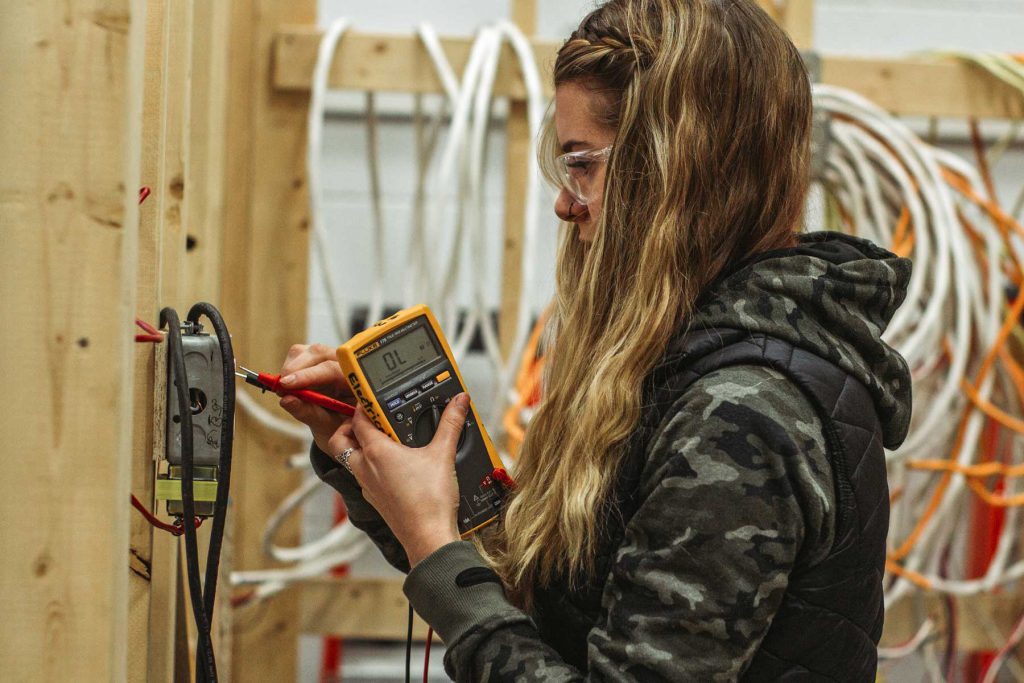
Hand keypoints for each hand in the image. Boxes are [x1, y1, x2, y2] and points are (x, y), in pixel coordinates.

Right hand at [277, 343, 358, 456]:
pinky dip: (291, 368)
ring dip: (292, 367)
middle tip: (280, 387)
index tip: (287, 385)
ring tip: (284, 388)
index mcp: (356, 383)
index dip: (308, 376)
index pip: (332, 370)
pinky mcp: (319, 360)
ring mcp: (333, 360)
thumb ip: (308, 412)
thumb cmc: (339, 427)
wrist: (342, 429)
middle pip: (320, 353)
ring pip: (309, 351)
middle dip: (296, 368)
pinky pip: (302, 355)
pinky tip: (288, 385)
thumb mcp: (327, 426)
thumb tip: (286, 399)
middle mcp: (346, 366)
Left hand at [348, 394, 467, 565]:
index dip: (363, 406)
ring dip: (357, 448)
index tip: (373, 398)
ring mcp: (367, 486)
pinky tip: (392, 467)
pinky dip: (368, 468)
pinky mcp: (374, 500)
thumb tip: (459, 401)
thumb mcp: (443, 454)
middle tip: (368, 420)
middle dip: (348, 427)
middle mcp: (365, 468)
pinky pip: (361, 478)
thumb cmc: (430, 500)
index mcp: (376, 452)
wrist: (428, 537)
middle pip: (340, 440)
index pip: (358, 420)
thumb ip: (451, 424)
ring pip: (348, 460)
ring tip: (382, 441)